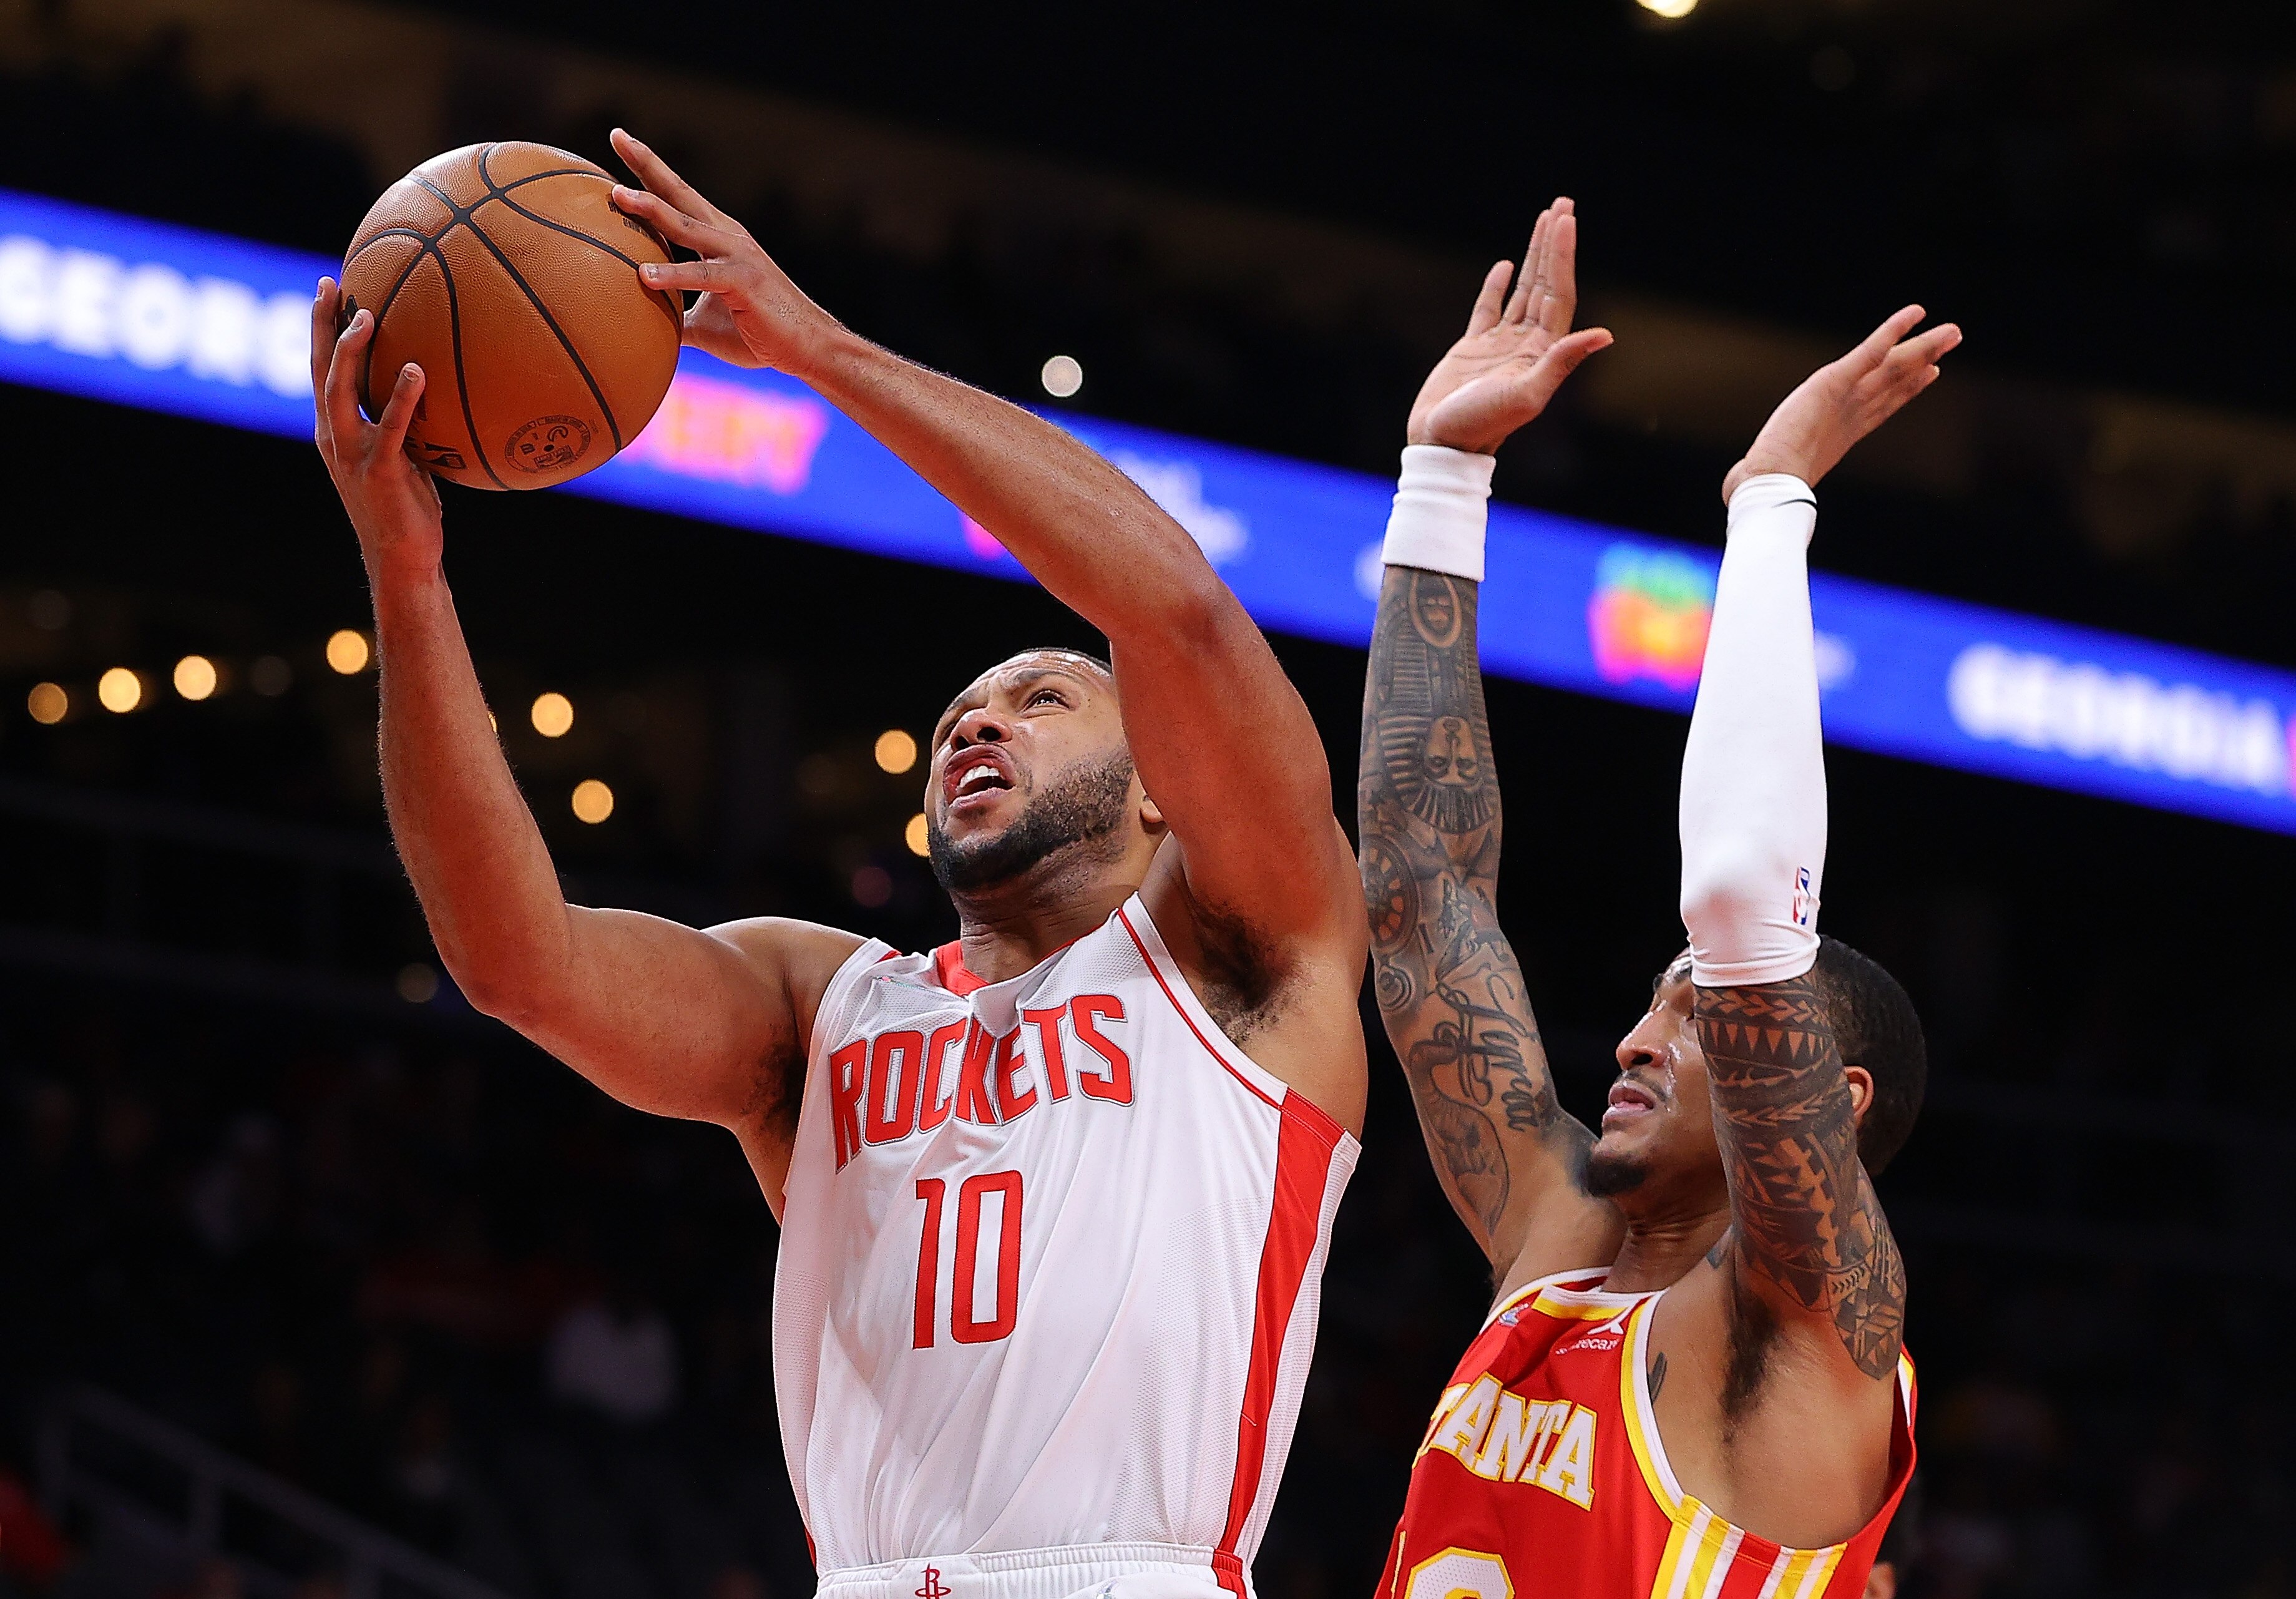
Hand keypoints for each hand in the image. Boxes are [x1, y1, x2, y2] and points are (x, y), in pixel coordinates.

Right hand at [312, 277, 442, 581]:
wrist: (403, 556)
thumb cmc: (407, 507)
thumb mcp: (399, 456)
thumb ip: (402, 423)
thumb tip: (433, 386)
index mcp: (333, 431)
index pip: (319, 370)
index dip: (319, 329)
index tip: (327, 289)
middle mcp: (333, 437)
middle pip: (317, 370)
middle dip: (319, 325)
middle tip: (329, 284)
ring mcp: (352, 454)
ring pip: (339, 392)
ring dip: (349, 351)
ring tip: (366, 315)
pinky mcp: (380, 471)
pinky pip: (390, 426)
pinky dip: (402, 397)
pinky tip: (417, 370)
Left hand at [609, 128, 846, 374]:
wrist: (809, 348)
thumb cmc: (760, 335)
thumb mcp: (704, 325)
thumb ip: (673, 316)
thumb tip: (639, 327)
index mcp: (718, 239)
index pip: (677, 198)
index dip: (649, 171)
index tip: (621, 141)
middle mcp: (727, 238)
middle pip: (680, 194)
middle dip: (648, 164)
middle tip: (619, 136)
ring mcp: (737, 256)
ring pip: (686, 226)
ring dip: (652, 208)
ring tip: (619, 195)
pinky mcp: (744, 281)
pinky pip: (702, 276)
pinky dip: (672, 274)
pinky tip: (643, 275)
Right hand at [1406, 199, 1613, 453]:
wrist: (1443, 446)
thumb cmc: (1482, 425)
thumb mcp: (1526, 395)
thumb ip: (1562, 362)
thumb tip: (1605, 335)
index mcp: (1543, 351)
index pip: (1558, 293)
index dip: (1563, 256)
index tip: (1565, 220)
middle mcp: (1527, 344)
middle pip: (1546, 283)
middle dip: (1553, 244)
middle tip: (1561, 204)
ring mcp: (1501, 345)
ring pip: (1522, 290)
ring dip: (1533, 256)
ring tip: (1542, 221)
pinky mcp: (1473, 349)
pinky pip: (1489, 309)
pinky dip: (1497, 285)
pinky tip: (1505, 265)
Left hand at [1723, 305, 1962, 501]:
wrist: (1770, 484)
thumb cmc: (1763, 487)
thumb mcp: (1768, 474)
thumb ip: (1756, 474)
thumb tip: (1732, 489)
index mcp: (1840, 434)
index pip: (1881, 405)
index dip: (1907, 388)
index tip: (1930, 372)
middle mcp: (1850, 413)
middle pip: (1895, 382)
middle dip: (1923, 361)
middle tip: (1952, 341)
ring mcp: (1846, 398)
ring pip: (1893, 367)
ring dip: (1923, 346)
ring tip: (1953, 331)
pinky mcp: (1835, 382)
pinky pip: (1870, 351)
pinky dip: (1892, 331)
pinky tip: (1915, 313)